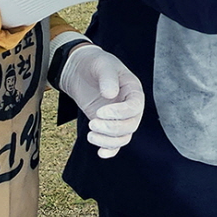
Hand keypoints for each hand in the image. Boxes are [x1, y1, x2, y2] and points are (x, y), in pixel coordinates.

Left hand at [57, 44, 143, 158]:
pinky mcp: (108, 126)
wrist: (80, 69)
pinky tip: (99, 152)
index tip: (100, 112)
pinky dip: (109, 150)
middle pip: (130, 125)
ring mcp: (119, 118)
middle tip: (92, 123)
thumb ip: (107, 78)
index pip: (135, 107)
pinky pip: (115, 144)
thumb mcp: (102, 65)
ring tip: (90, 134)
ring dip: (108, 140)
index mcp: (133, 90)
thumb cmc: (95, 64)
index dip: (120, 113)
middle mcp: (130, 106)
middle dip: (112, 128)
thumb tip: (110, 95)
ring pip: (123, 137)